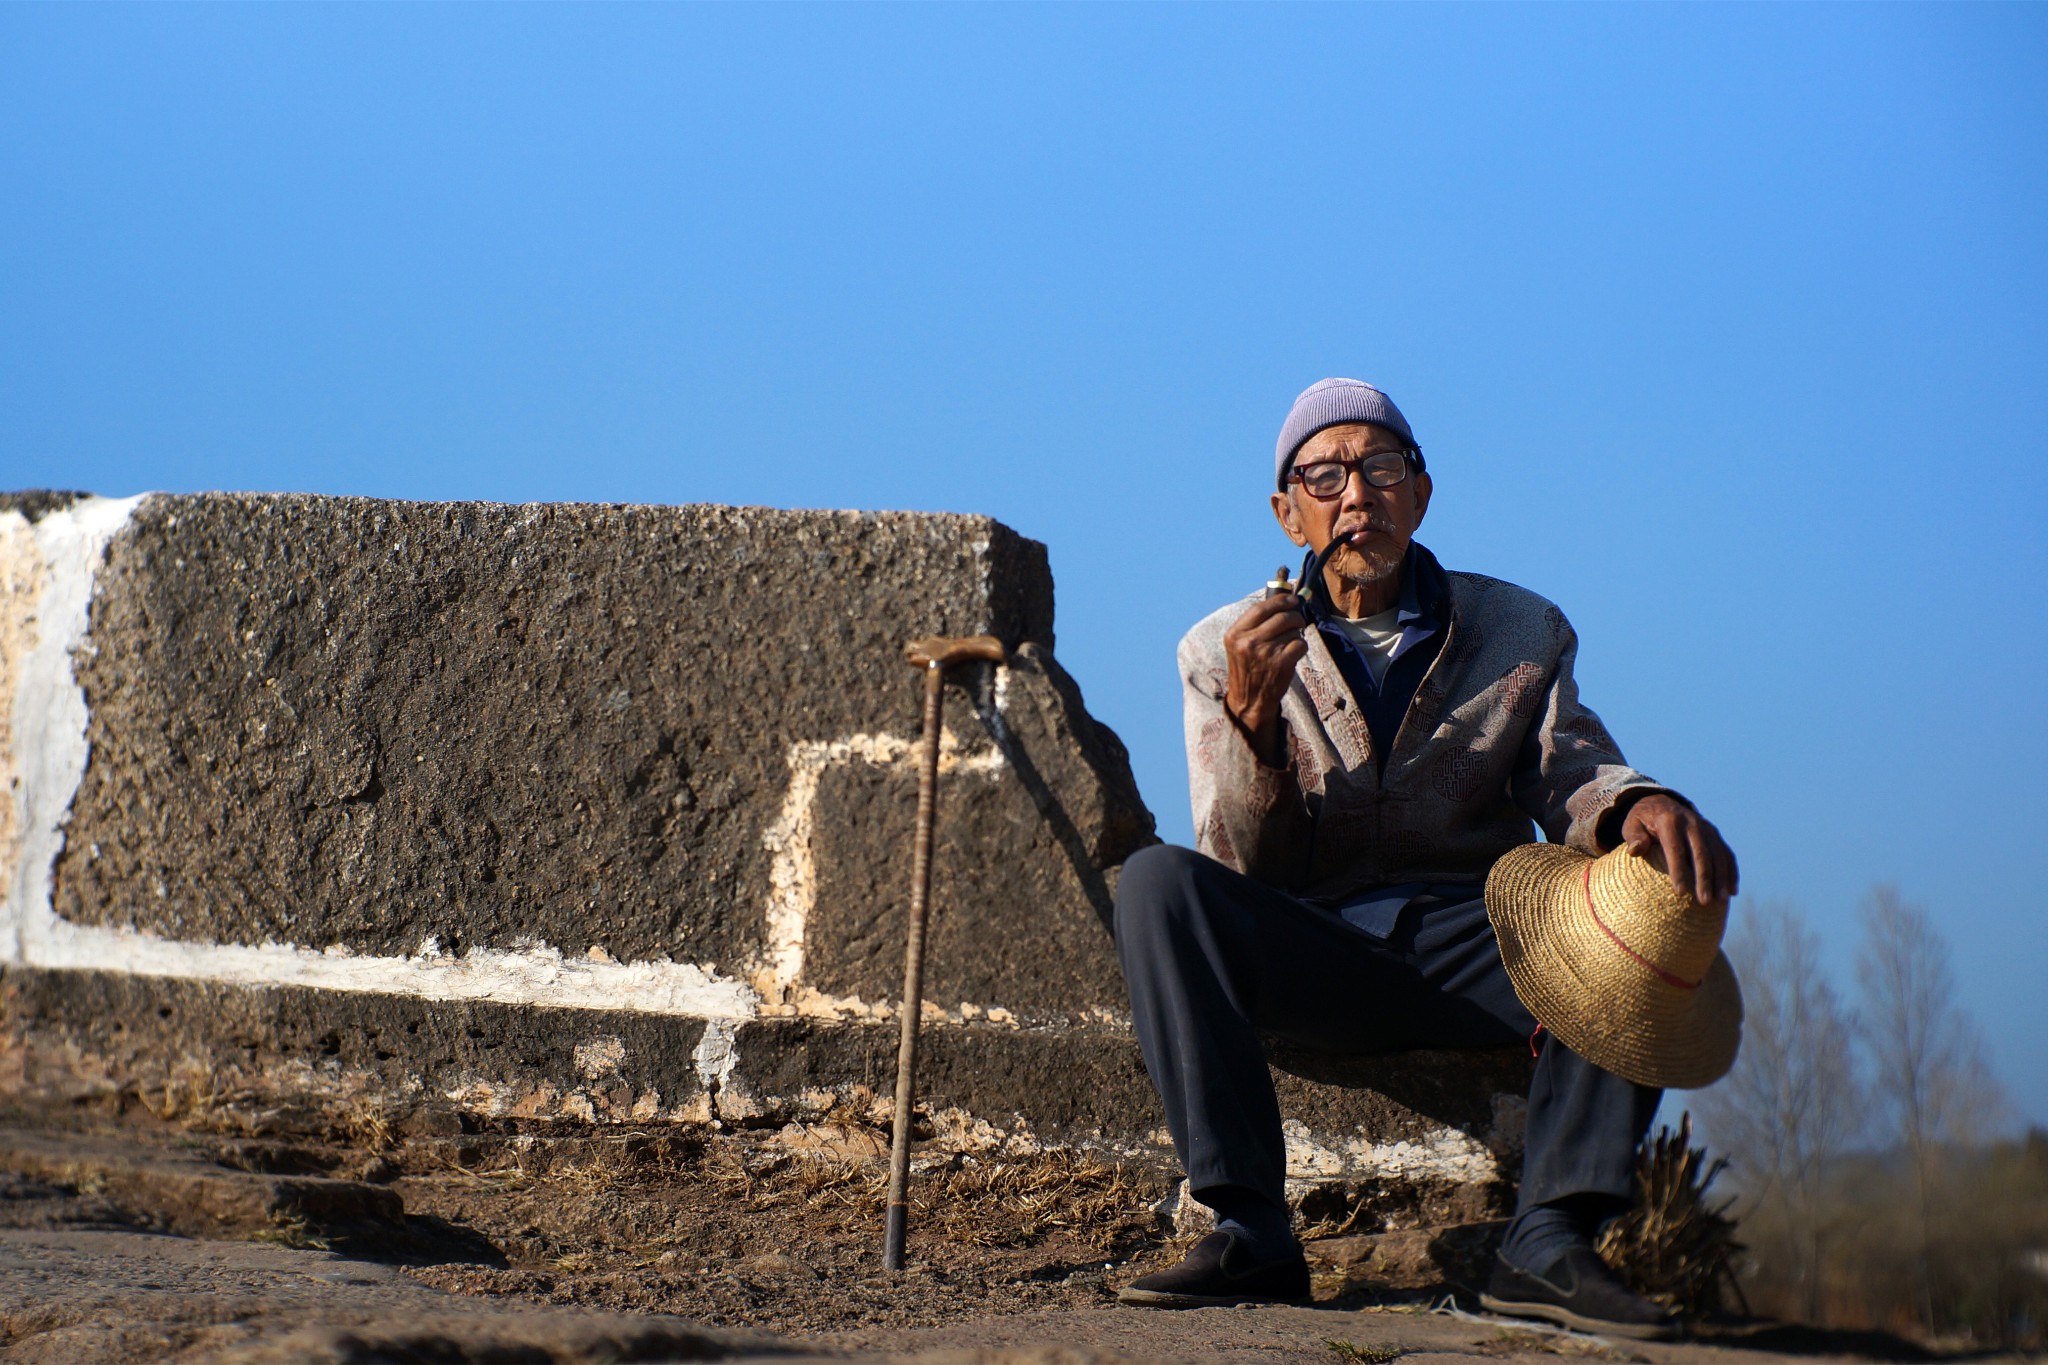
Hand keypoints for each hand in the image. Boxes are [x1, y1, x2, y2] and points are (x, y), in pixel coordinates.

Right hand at [1222, 592, 1307, 765]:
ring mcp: (1265, 653)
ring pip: (1293, 630)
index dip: (1281, 600)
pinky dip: (1301, 647)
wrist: (1248, 700)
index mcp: (1235, 634)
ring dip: (1297, 634)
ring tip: (1289, 643)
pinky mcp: (1281, 663)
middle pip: (1282, 616)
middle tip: (1297, 620)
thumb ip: (1254, 624)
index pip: (1261, 607)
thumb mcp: (1240, 644)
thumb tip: (1282, 599)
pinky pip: (1300, 644)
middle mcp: (1248, 641)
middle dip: (1295, 616)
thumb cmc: (1247, 669)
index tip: (1292, 599)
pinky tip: (1293, 653)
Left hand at [1621, 795, 1738, 906]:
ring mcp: (1706, 828)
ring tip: (1720, 900)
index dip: (1678, 871)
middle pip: (1701, 853)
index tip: (1680, 893)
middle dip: (1704, 878)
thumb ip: (1633, 837)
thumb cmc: (1643, 822)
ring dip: (1721, 878)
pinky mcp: (1715, 834)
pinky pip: (1726, 854)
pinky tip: (1732, 891)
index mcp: (1669, 821)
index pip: (1675, 848)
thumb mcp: (1631, 825)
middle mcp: (1692, 823)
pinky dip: (1731, 872)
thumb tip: (1635, 850)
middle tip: (1704, 901)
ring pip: (1718, 854)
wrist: (1661, 803)